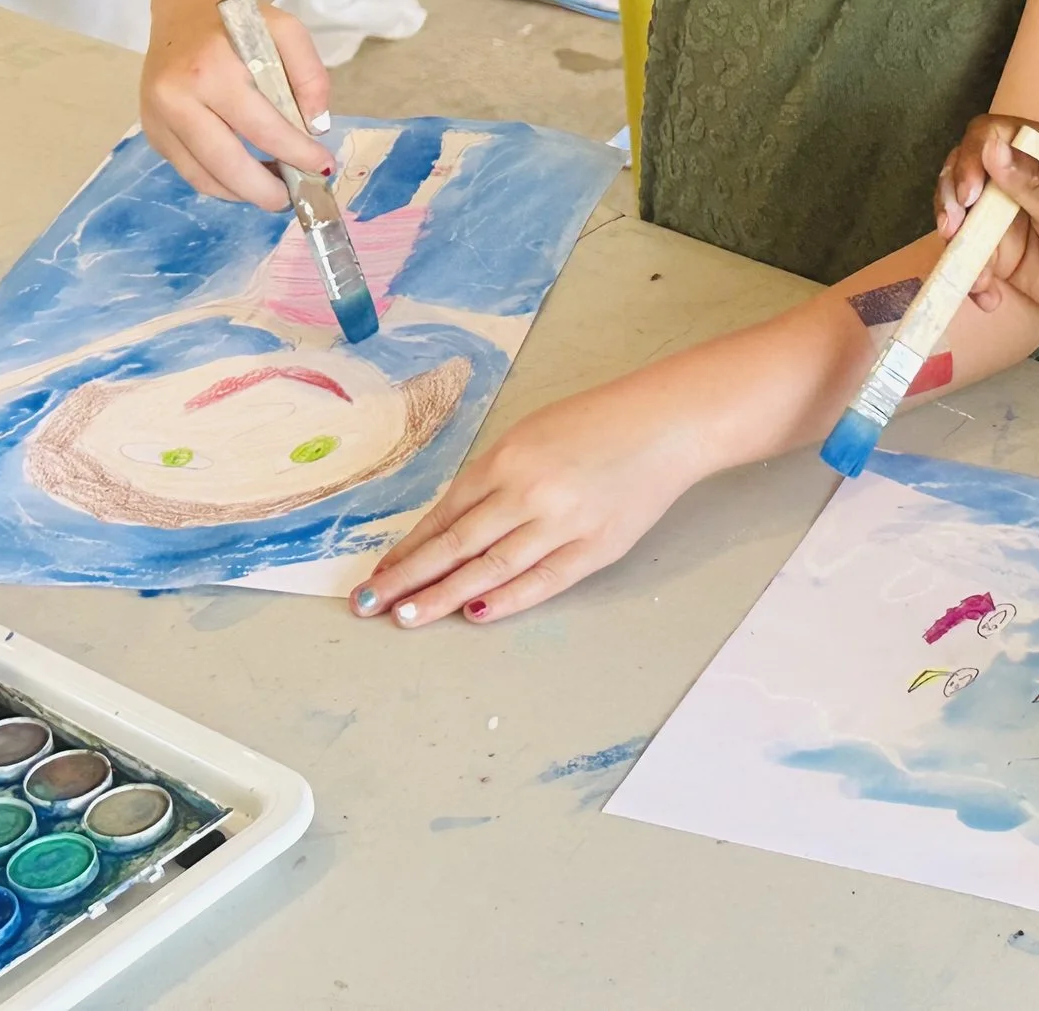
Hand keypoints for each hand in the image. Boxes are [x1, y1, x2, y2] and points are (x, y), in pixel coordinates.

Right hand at [141, 0, 332, 208]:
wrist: (186, 9)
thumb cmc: (241, 23)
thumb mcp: (287, 31)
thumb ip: (310, 75)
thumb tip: (315, 126)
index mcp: (210, 69)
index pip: (262, 128)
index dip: (297, 154)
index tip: (323, 166)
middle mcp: (175, 96)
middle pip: (226, 163)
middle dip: (265, 190)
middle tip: (294, 197)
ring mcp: (157, 116)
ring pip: (203, 176)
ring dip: (243, 192)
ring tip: (274, 189)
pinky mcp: (151, 130)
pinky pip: (188, 170)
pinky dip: (220, 183)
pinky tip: (246, 178)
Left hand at [351, 370, 710, 626]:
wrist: (667, 424)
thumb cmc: (599, 422)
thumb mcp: (533, 433)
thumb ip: (495, 477)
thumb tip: (453, 528)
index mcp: (508, 458)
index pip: (445, 514)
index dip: (410, 547)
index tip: (381, 572)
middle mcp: (529, 492)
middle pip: (456, 545)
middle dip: (409, 578)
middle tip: (371, 604)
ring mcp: (563, 523)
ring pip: (491, 570)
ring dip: (446, 596)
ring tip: (410, 616)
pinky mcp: (596, 547)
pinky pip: (542, 580)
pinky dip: (507, 599)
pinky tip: (476, 613)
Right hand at [935, 116, 1038, 323]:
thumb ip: (1030, 180)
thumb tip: (990, 147)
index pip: (987, 136)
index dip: (969, 159)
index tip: (969, 195)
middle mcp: (1018, 179)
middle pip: (962, 175)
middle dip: (950, 203)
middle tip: (953, 230)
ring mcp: (1007, 217)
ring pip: (961, 221)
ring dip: (959, 249)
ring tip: (978, 278)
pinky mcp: (1004, 253)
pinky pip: (972, 260)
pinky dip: (973, 279)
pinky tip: (988, 297)